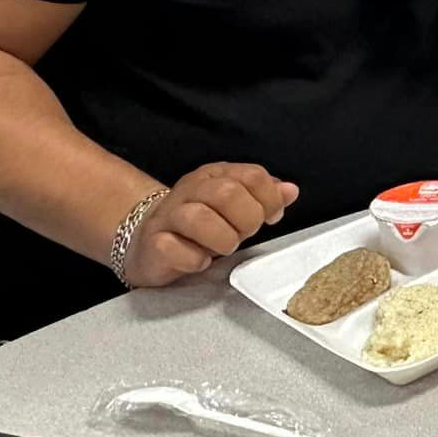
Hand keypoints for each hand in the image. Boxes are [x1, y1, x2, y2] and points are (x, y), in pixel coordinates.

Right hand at [121, 163, 297, 286]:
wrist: (147, 240)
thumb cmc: (200, 225)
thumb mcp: (237, 206)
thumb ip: (265, 197)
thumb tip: (290, 190)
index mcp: (215, 175)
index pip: (252, 176)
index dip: (269, 199)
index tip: (269, 218)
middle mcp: (190, 190)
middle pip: (227, 193)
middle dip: (246, 219)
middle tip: (244, 235)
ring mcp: (167, 216)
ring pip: (198, 217)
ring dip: (222, 239)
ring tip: (223, 248)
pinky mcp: (152, 243)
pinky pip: (174, 248)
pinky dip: (194, 259)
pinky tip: (200, 261)